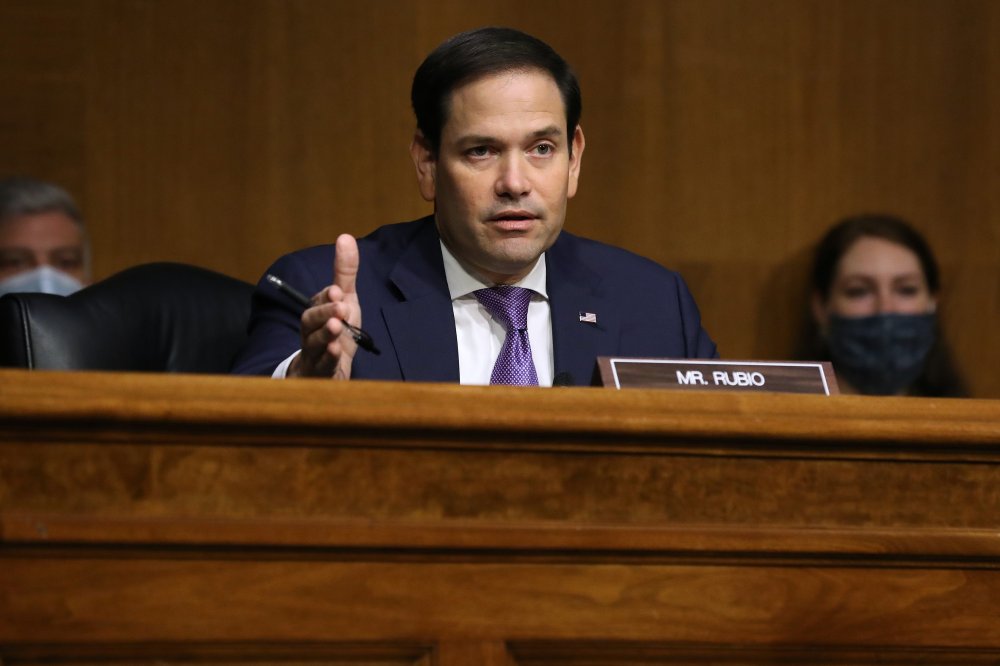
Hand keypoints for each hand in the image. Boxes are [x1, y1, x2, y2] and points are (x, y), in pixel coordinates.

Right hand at [287, 234, 360, 378]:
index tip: (337, 290)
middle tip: (340, 307)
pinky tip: (336, 352)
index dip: (326, 297)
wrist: (329, 370)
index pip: (318, 302)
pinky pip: (322, 367)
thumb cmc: (337, 331)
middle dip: (324, 312)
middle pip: (310, 321)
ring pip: (314, 343)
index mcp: (317, 313)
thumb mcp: (345, 300)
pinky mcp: (321, 373)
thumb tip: (345, 236)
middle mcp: (311, 332)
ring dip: (325, 335)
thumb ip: (344, 273)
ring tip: (337, 326)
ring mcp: (315, 354)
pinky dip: (328, 359)